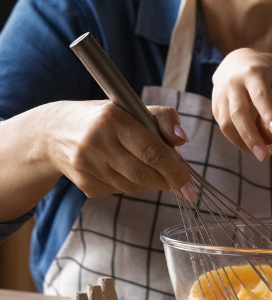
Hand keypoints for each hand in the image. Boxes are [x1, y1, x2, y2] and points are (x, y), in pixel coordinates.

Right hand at [42, 100, 197, 200]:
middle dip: (166, 180)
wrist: (53, 134)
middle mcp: (97, 143)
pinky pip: (120, 191)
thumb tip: (182, 140)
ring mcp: (87, 166)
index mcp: (113, 119)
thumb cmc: (104, 119)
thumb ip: (163, 119)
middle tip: (176, 179)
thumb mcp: (132, 108)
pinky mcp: (84, 184)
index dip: (176, 172)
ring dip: (149, 181)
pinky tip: (121, 169)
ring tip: (145, 164)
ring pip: (134, 186)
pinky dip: (130, 184)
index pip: (153, 152)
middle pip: (145, 174)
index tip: (191, 189)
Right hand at [212, 48, 271, 160]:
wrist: (236, 62)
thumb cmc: (263, 75)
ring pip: (226, 123)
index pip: (260, 96)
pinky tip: (251, 147)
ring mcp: (220, 94)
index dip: (268, 114)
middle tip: (264, 156)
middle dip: (251, 137)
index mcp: (253, 73)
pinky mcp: (215, 106)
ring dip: (243, 143)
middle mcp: (233, 83)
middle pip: (239, 113)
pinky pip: (223, 127)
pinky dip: (237, 140)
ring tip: (260, 155)